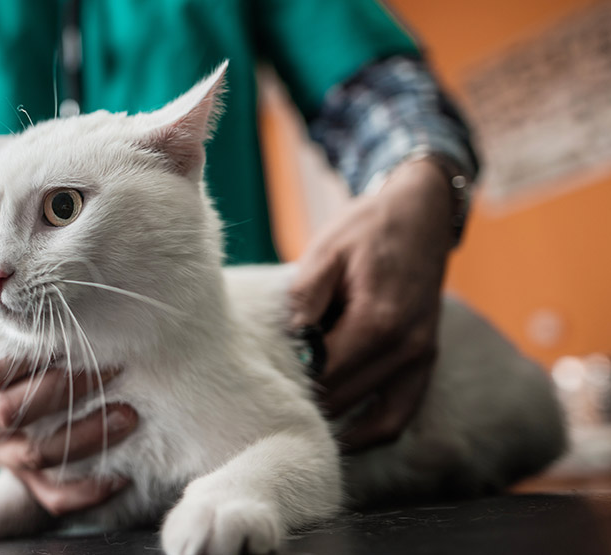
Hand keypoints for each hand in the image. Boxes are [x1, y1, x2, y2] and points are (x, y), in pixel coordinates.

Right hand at [0, 320, 138, 514]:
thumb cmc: (2, 337)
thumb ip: (12, 311)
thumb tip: (47, 282)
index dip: (29, 358)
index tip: (71, 338)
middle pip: (10, 412)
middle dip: (65, 391)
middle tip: (112, 369)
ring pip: (34, 456)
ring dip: (85, 436)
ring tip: (128, 415)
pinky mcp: (21, 479)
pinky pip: (50, 495)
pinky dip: (86, 490)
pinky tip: (120, 474)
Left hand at [288, 158, 455, 451]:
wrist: (420, 212)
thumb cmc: (366, 229)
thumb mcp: (325, 253)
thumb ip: (304, 301)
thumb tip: (287, 345)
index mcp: (379, 320)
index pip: (324, 375)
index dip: (289, 383)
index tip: (257, 383)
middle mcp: (407, 348)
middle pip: (345, 399)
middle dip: (306, 405)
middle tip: (265, 405)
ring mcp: (422, 358)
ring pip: (376, 419)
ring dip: (336, 424)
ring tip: (296, 422)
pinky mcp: (426, 361)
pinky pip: (401, 415)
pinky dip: (371, 432)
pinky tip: (339, 434)